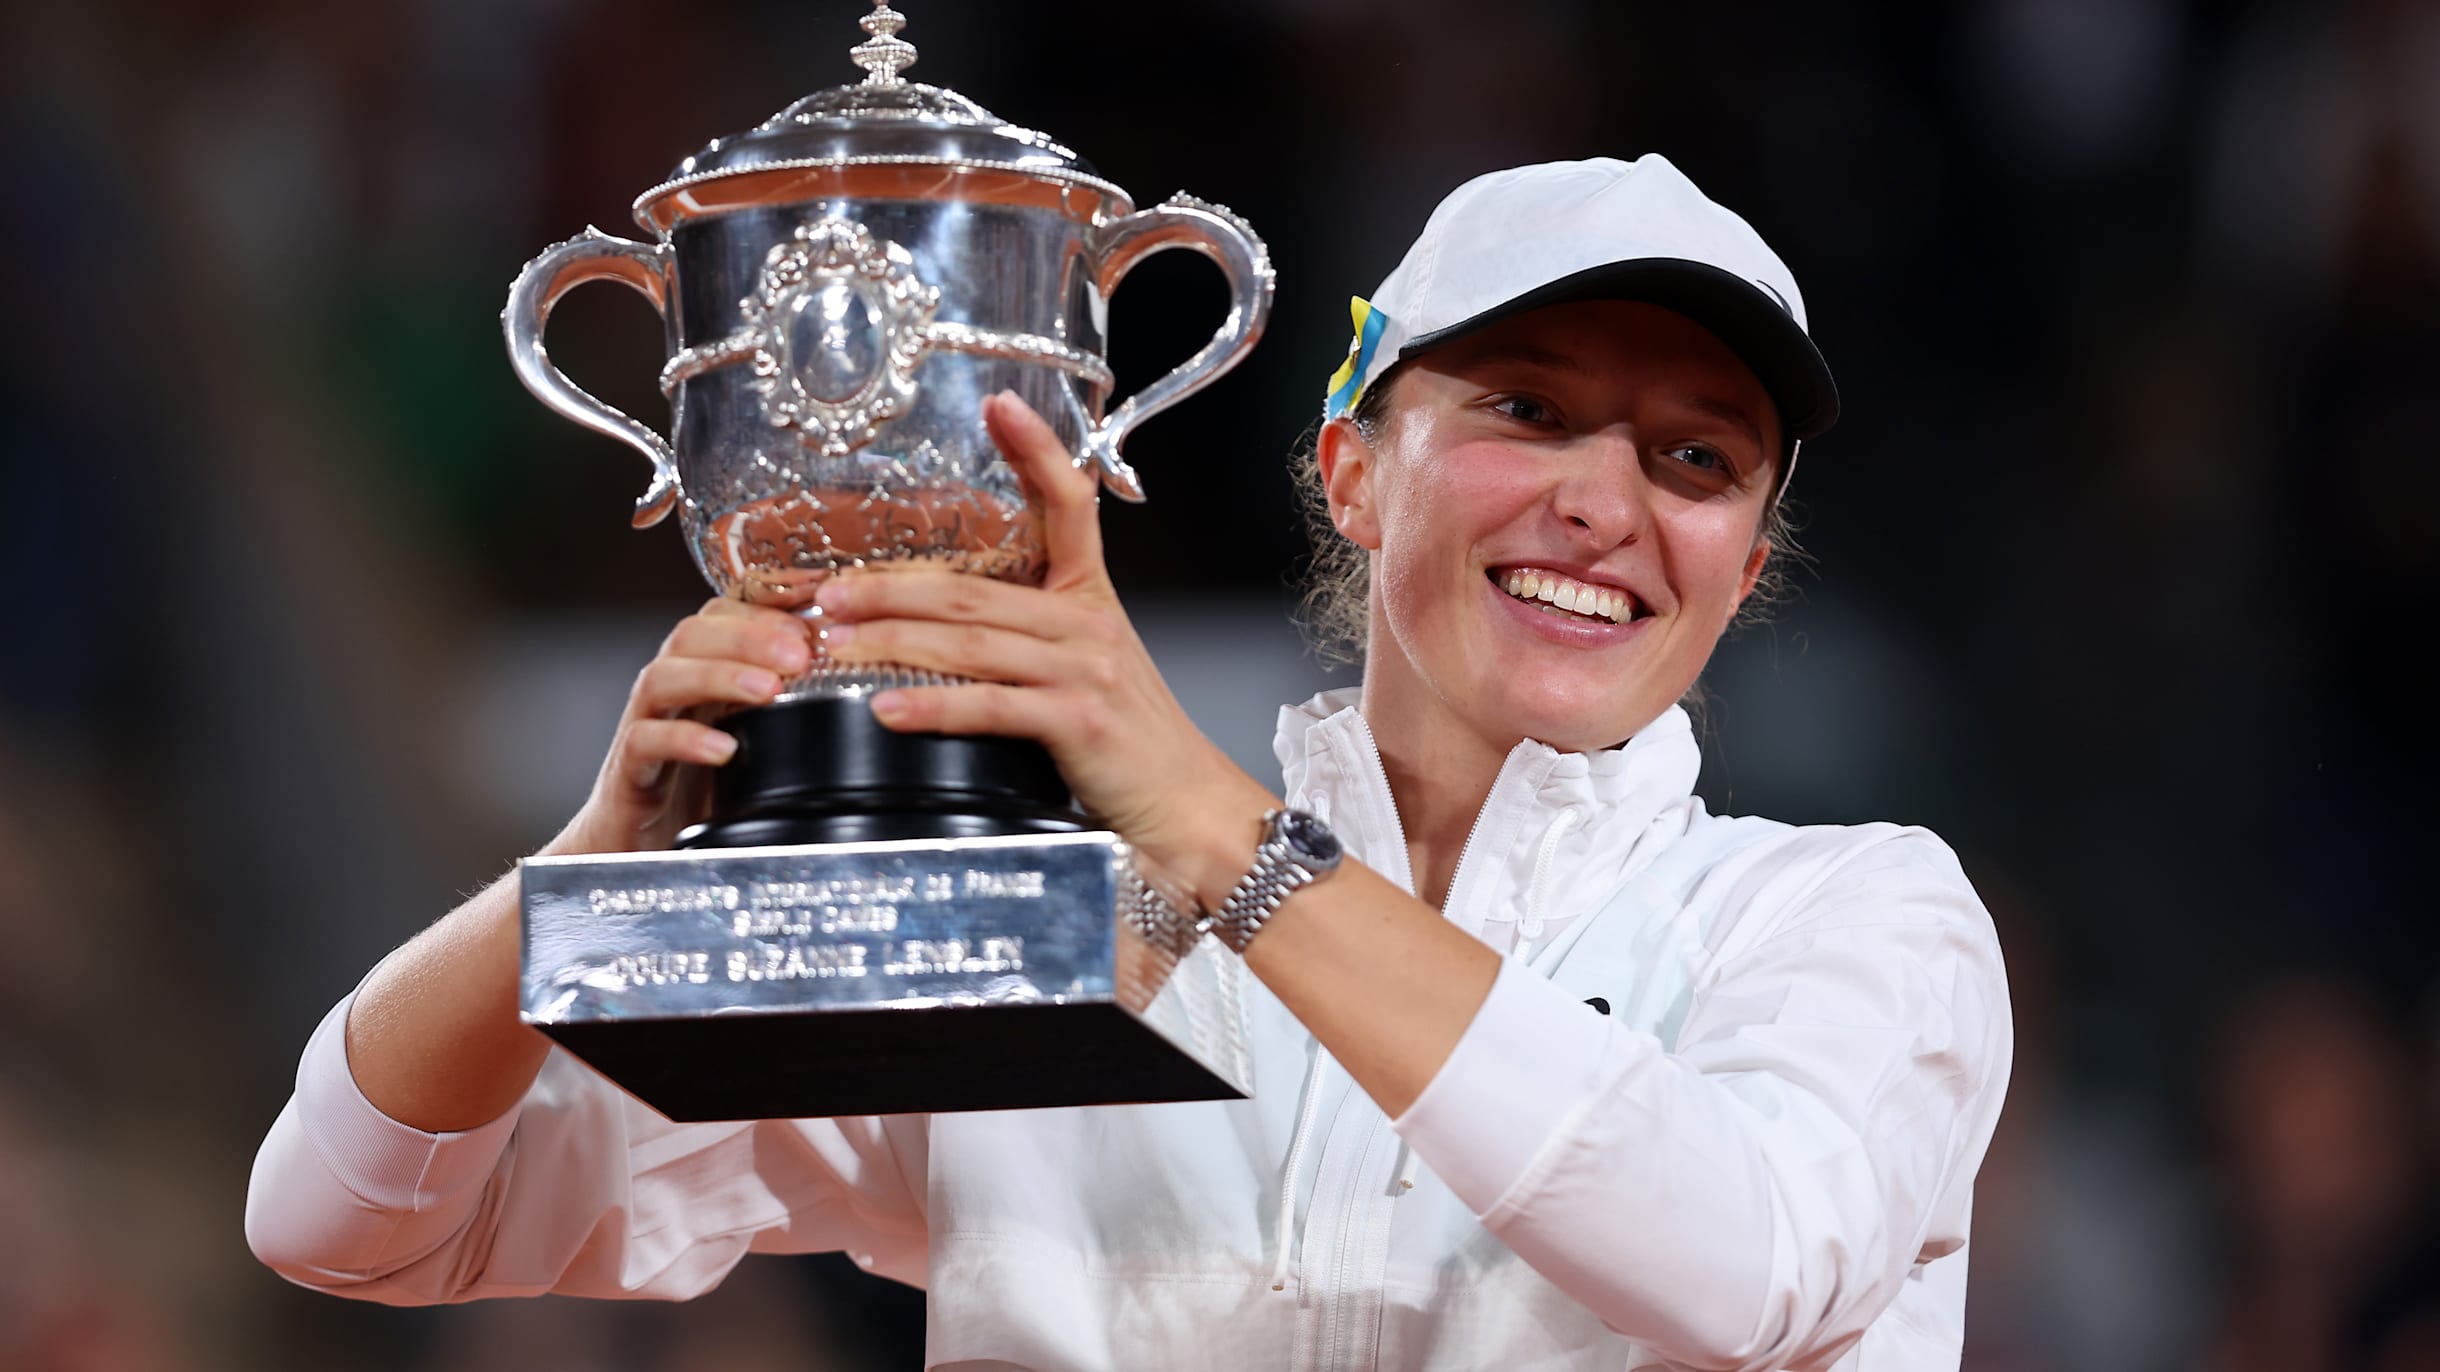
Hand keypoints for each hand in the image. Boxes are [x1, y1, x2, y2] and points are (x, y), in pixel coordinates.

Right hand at [554, 597, 815, 854]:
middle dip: (748, 636)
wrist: (638, 853)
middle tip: (799, 654)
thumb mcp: (755, 741)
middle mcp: (669, 693)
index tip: (811, 620)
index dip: (763, 609)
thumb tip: (852, 681)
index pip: (719, 616)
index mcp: (700, 675)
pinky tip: (725, 748)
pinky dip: (685, 740)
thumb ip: (789, 707)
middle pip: (691, 634)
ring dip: (717, 675)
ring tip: (768, 689)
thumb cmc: (703, 793)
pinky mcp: (628, 773)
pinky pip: (644, 742)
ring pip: (662, 678)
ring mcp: (644, 727)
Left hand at [816, 391, 1273, 891]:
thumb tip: (947, 626)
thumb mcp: (1091, 667)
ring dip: (890, 642)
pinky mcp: (1078, 720)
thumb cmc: (1131, 744)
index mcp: (1091, 597)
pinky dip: (932, 706)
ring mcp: (1084, 668)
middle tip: (826, 593)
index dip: (1036, 451)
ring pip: (969, 641)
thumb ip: (1033, 636)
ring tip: (833, 645)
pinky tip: (886, 708)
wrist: (1190, 805)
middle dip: (889, 588)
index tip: (998, 405)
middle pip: (973, 588)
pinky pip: (990, 706)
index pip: (1068, 504)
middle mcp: (1088, 621)